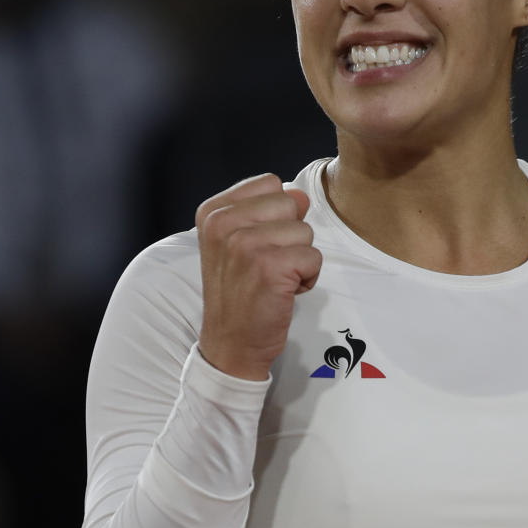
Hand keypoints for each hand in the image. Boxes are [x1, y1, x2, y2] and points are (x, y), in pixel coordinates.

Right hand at [196, 173, 322, 380]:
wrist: (230, 344)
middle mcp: (223, 223)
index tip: (257, 245)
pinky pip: (314, 258)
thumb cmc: (239, 292)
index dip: (276, 216)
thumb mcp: (236, 243)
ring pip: (305, 231)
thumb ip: (264, 212)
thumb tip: (300, 195)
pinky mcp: (269, 267)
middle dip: (291, 236)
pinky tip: (284, 292)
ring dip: (300, 259)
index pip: (270, 183)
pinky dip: (308, 279)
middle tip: (267, 265)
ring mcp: (245, 244)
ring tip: (274, 280)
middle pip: (291, 203)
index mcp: (213, 211)